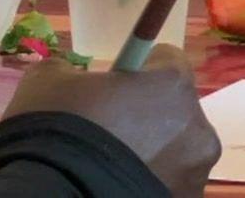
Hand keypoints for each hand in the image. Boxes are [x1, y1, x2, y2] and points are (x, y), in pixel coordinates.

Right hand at [4, 52, 220, 196]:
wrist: (50, 197)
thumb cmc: (55, 129)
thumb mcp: (48, 80)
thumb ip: (74, 70)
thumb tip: (78, 80)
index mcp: (173, 84)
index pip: (167, 61)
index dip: (138, 72)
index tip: (112, 88)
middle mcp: (197, 129)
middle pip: (175, 111)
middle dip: (148, 117)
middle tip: (108, 131)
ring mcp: (194, 175)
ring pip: (174, 153)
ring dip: (150, 155)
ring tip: (107, 167)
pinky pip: (167, 185)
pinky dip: (146, 184)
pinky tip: (112, 187)